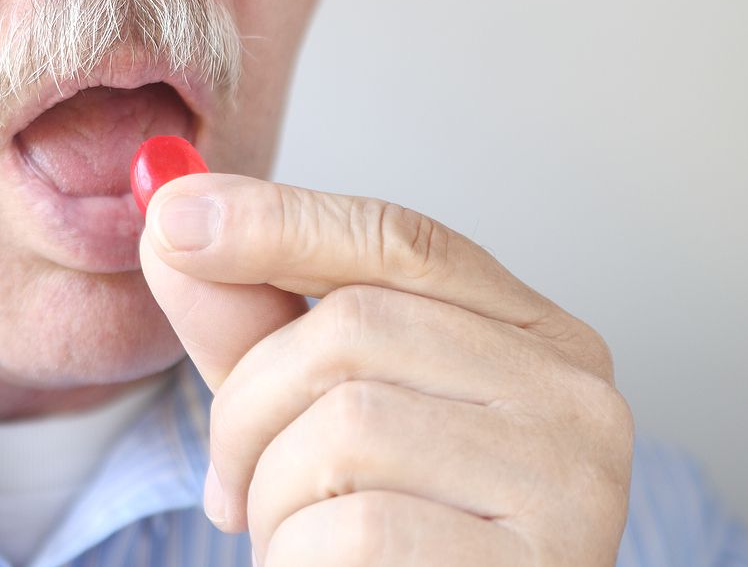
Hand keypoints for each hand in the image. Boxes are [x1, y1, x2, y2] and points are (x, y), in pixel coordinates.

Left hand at [139, 174, 633, 565]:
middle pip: (354, 326)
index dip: (280, 222)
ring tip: (293, 543)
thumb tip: (175, 217)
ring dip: (273, 496)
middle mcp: (573, 392)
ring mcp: (570, 482)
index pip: (402, 240)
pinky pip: (361, 531)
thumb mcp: (310, 417)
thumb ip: (252, 323)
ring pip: (348, 427)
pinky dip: (300, 559)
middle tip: (231, 485)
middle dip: (248, 406)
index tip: (174, 215)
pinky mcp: (542, 565)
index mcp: (532, 336)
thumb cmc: (392, 550)